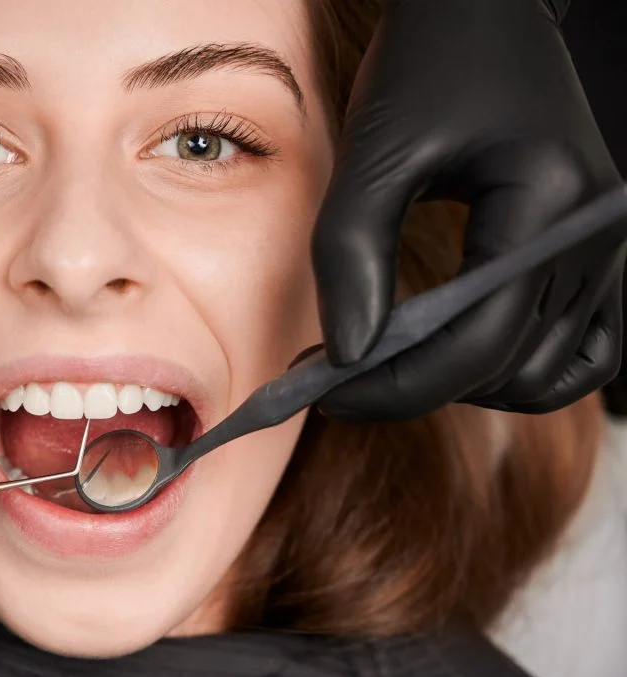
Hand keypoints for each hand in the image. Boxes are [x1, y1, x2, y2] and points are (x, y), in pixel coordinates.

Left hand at [312, 0, 625, 419]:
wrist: (483, 16)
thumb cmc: (426, 66)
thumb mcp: (374, 151)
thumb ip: (352, 254)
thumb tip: (347, 356)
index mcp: (550, 203)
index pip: (480, 341)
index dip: (396, 384)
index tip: (324, 392)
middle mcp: (596, 236)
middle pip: (510, 366)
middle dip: (417, 385)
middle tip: (337, 376)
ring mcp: (606, 251)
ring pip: (546, 375)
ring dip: (465, 384)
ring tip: (389, 357)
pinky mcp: (595, 256)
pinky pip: (578, 352)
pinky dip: (517, 369)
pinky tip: (454, 351)